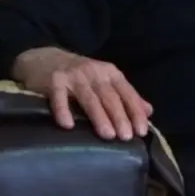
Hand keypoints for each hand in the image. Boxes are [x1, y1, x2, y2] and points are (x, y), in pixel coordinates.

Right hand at [13, 47, 152, 140]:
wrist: (45, 59)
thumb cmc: (81, 76)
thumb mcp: (106, 81)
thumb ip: (126, 96)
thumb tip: (149, 112)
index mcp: (111, 73)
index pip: (127, 93)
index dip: (135, 112)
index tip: (141, 131)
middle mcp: (95, 72)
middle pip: (110, 97)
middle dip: (120, 117)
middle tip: (126, 137)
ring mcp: (74, 76)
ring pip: (89, 98)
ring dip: (99, 117)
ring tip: (108, 135)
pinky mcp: (53, 80)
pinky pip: (59, 97)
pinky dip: (63, 110)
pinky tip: (68, 125)